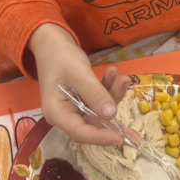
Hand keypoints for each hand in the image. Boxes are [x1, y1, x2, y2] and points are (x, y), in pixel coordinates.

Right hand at [29, 23, 130, 145]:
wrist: (52, 43)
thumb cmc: (60, 57)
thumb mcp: (79, 74)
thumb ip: (94, 94)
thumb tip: (112, 114)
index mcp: (57, 113)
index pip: (80, 133)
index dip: (100, 137)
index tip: (120, 137)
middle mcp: (64, 115)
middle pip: (92, 122)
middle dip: (111, 108)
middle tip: (127, 93)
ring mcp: (73, 108)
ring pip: (98, 110)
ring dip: (111, 94)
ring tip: (122, 77)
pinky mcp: (80, 100)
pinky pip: (97, 100)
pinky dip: (107, 88)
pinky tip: (113, 73)